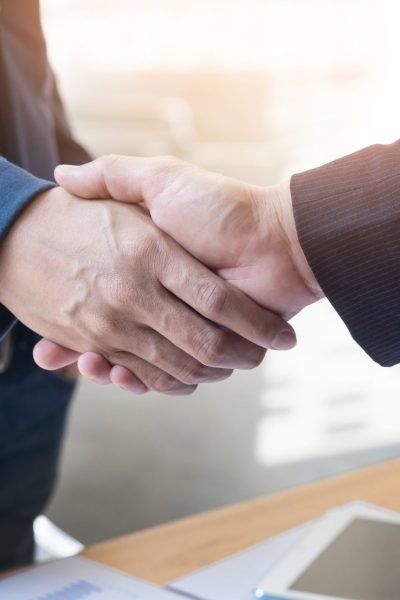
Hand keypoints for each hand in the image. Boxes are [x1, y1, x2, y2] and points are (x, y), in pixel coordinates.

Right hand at [35, 155, 321, 387]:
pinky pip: (168, 373)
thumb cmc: (220, 208)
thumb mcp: (162, 180)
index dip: (69, 311)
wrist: (278, 242)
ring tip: (89, 362)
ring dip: (110, 366)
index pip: (99, 294)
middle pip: (114, 332)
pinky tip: (121, 375)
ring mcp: (184, 324)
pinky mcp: (207, 347)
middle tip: (51, 354)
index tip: (44, 323)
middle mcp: (162, 298)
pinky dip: (147, 381)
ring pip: (137, 358)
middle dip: (85, 346)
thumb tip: (63, 178)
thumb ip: (116, 175)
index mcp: (149, 268)